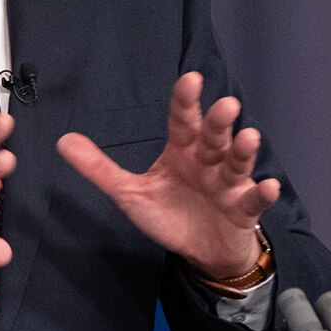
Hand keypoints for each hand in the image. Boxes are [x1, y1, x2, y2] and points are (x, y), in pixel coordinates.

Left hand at [56, 72, 276, 277]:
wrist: (201, 251)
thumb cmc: (170, 215)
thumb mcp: (130, 193)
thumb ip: (100, 168)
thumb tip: (63, 141)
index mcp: (182, 151)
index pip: (183, 121)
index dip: (186, 101)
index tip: (190, 78)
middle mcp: (208, 161)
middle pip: (214, 136)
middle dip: (219, 121)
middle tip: (225, 104)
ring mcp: (228, 184)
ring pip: (237, 162)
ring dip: (244, 150)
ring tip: (248, 137)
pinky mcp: (243, 209)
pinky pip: (254, 199)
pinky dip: (262, 193)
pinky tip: (267, 186)